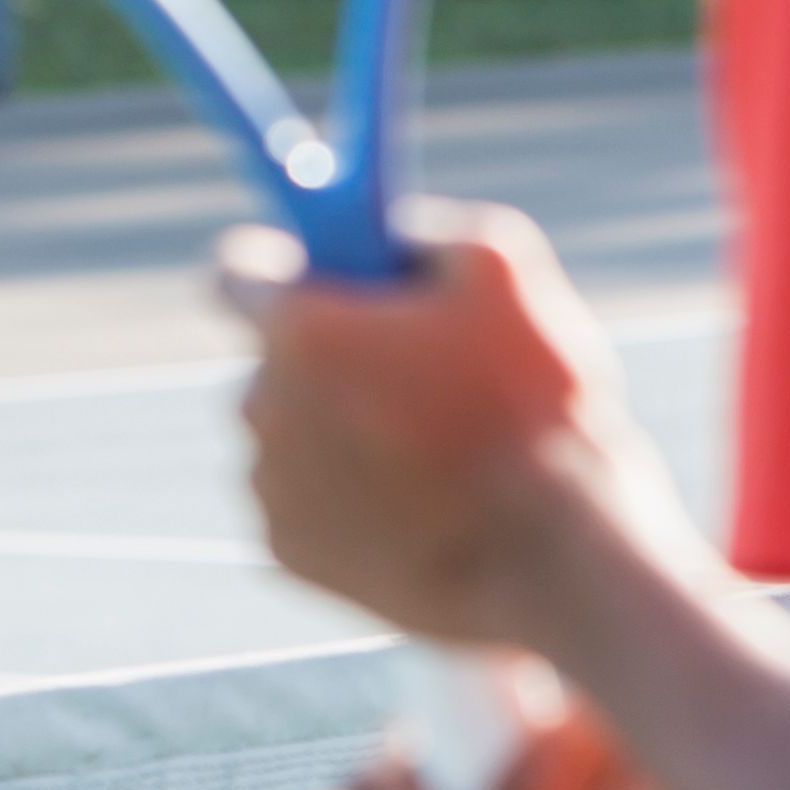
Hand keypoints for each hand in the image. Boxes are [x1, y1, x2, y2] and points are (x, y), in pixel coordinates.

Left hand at [221, 204, 637, 646]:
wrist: (552, 561)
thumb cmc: (538, 411)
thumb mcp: (509, 274)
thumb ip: (430, 229)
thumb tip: (390, 229)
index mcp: (300, 330)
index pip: (236, 272)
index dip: (282, 265)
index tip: (322, 273)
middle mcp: (258, 405)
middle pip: (275, 360)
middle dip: (334, 357)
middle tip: (418, 374)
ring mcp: (267, 484)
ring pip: (288, 431)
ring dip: (339, 427)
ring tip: (436, 450)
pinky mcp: (283, 549)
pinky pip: (303, 498)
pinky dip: (346, 495)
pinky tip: (418, 505)